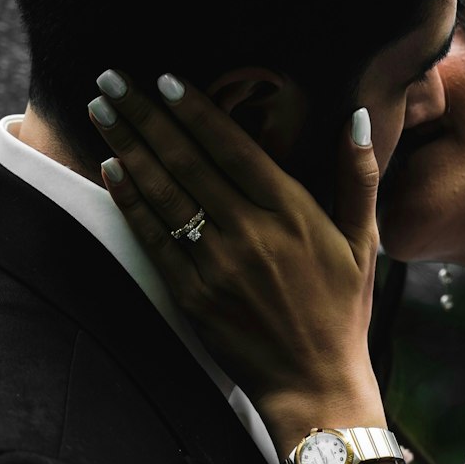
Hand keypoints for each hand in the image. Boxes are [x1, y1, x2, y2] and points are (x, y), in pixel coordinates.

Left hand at [87, 71, 384, 451]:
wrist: (315, 385)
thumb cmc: (342, 310)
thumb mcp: (363, 241)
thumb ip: (358, 177)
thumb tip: (358, 117)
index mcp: (294, 214)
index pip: (234, 148)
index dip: (196, 111)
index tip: (164, 78)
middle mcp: (252, 234)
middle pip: (188, 162)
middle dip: (145, 115)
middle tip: (111, 79)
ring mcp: (218, 266)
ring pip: (164, 193)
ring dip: (128, 147)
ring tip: (101, 111)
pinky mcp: (193, 296)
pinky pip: (154, 239)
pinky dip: (130, 201)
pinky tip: (112, 169)